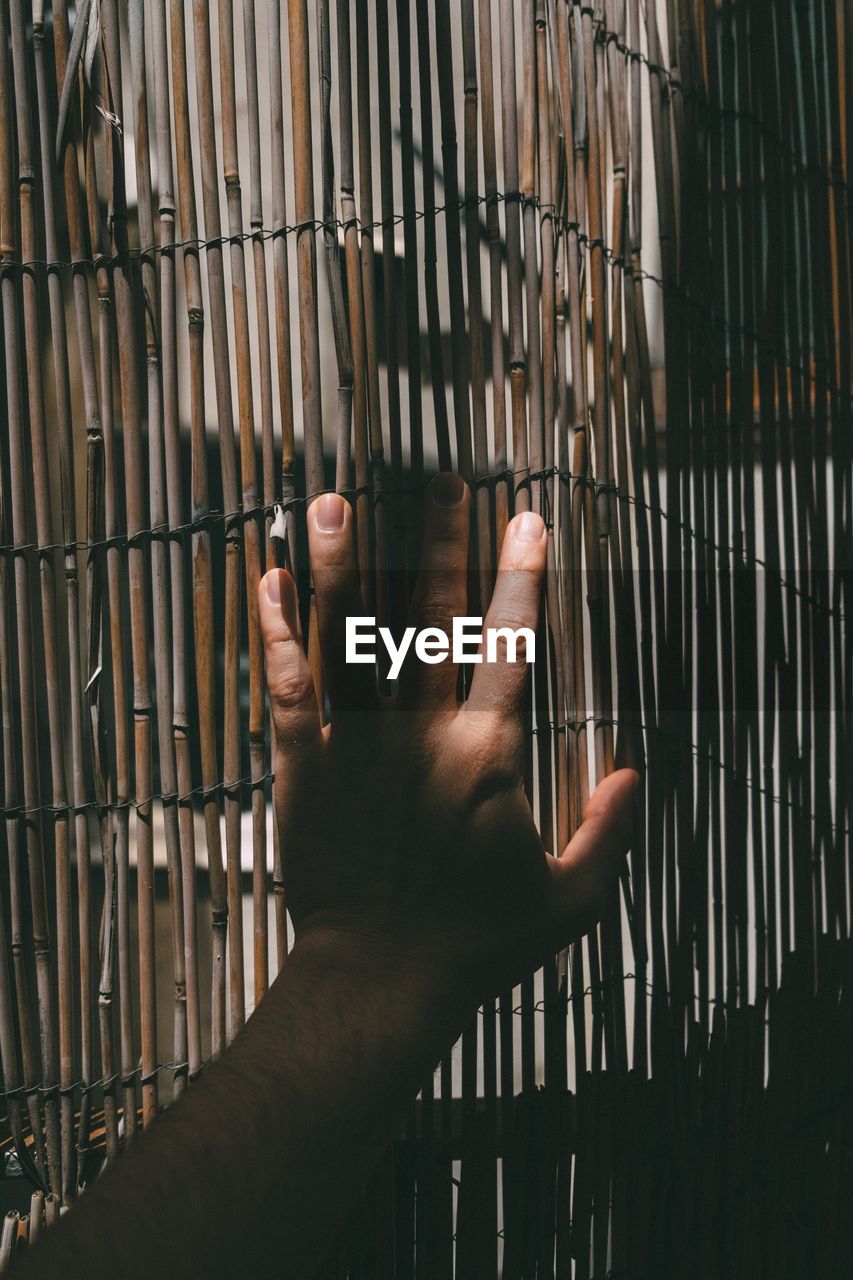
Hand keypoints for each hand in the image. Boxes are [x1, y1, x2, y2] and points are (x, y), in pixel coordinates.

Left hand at [258, 473, 637, 1026]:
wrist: (381, 979)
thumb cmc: (477, 946)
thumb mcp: (570, 901)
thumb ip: (609, 831)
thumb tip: (632, 770)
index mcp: (487, 754)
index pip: (512, 645)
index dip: (523, 578)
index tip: (528, 520)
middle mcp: (419, 733)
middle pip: (427, 619)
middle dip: (437, 544)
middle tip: (440, 483)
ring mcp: (355, 746)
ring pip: (345, 638)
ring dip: (342, 564)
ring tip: (335, 501)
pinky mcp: (302, 768)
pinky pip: (285, 687)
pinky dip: (276, 632)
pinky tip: (271, 581)